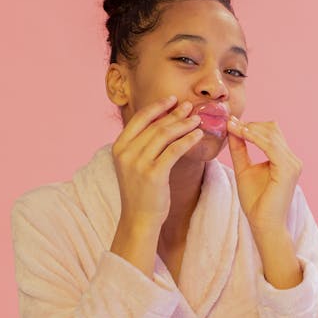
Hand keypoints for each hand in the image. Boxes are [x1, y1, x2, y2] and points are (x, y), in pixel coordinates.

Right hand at [111, 96, 203, 228]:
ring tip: (197, 119)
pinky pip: (175, 150)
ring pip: (165, 135)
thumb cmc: (140, 190)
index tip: (172, 99)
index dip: (158, 107)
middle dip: (175, 114)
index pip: (140, 119)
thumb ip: (141, 144)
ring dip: (184, 124)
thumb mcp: (133, 164)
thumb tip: (162, 121)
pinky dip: (188, 140)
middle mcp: (126, 153)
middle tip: (190, 106)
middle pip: (155, 126)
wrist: (138, 218)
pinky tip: (198, 135)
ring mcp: (138, 163)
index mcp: (119, 147)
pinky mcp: (153, 174)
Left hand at [226, 116, 302, 233]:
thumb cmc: (256, 202)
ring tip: (231, 127)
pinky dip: (255, 137)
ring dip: (250, 128)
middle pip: (272, 129)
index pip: (270, 133)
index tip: (230, 122)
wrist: (264, 224)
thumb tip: (232, 130)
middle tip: (229, 123)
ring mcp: (292, 163)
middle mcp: (292, 159)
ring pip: (271, 134)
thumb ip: (240, 150)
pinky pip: (271, 146)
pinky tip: (241, 134)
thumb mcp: (244, 169)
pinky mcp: (288, 169)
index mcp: (284, 159)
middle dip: (250, 124)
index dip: (251, 125)